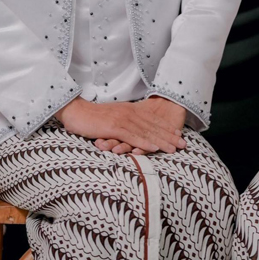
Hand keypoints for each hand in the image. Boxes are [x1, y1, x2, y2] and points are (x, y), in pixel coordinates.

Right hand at [57, 97, 184, 153]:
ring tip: (174, 148)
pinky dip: (144, 143)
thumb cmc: (90, 117)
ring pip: (146, 132)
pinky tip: (154, 148)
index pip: (151, 121)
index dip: (166, 128)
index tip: (178, 134)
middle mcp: (129, 114)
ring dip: (161, 141)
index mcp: (129, 111)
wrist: (74, 111)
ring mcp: (122, 120)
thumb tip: (130, 132)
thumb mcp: (111, 119)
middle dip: (170, 136)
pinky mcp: (114, 127)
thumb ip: (122, 124)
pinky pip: (132, 136)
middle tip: (184, 144)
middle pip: (153, 127)